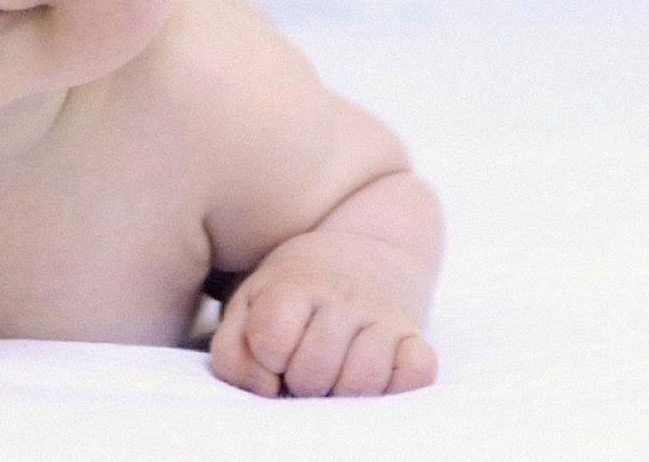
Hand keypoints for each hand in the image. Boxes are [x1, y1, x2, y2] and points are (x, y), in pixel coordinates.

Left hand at [209, 254, 436, 397]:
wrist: (358, 257)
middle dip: (301, 382)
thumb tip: (265, 390)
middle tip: (302, 366)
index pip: (272, 341)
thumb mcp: (248, 308)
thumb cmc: (290, 297)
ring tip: (333, 373)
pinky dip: (396, 385)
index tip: (271, 349)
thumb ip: (232, 351)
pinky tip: (374, 374)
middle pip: (314, 372)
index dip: (266, 357)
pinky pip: (417, 373)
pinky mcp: (417, 337)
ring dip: (343, 392)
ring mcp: (384, 317)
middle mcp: (342, 297)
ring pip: (363, 381)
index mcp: (294, 285)